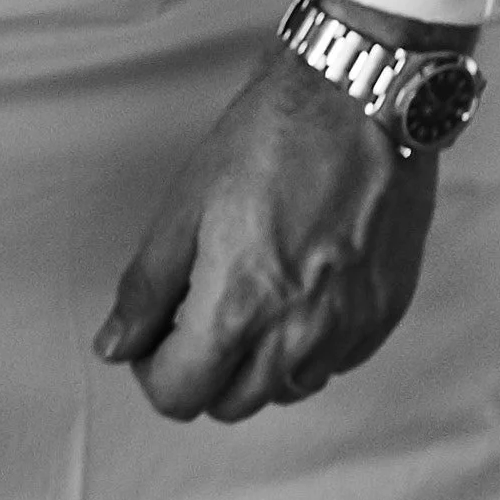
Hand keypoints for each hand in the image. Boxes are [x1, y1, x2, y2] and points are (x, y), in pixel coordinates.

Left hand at [98, 35, 441, 421]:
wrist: (360, 96)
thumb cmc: (269, 136)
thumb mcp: (186, 202)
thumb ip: (147, 285)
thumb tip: (116, 346)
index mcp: (239, 308)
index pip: (181, 396)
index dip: (154, 369)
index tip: (154, 333)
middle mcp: (298, 336)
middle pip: (230, 403)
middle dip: (202, 367)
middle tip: (197, 307)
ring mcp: (348, 330)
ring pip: (284, 390)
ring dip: (255, 362)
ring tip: (250, 292)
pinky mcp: (384, 315)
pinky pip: (333, 363)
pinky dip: (308, 343)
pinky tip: (298, 286)